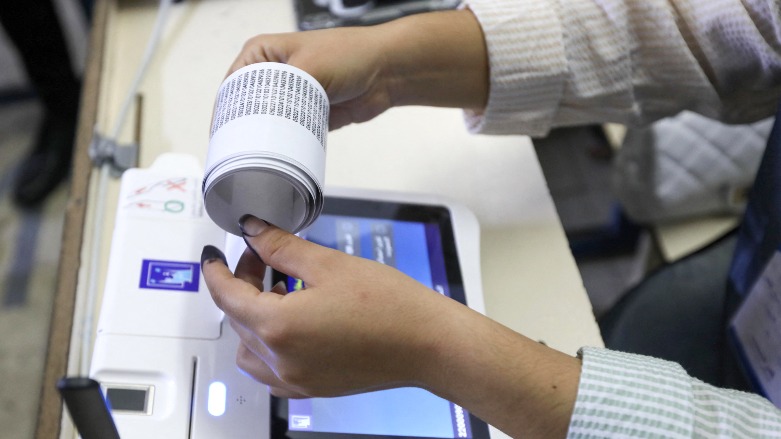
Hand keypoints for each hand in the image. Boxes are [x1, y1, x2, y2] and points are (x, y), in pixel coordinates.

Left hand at [201, 216, 463, 397]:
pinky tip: (292, 323)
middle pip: (238, 319)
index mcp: (278, 327)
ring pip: (249, 349)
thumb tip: (254, 231)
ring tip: (279, 291)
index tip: (215, 256)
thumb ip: (281, 247)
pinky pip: (270, 371)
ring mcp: (295, 379)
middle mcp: (280, 360)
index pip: (226, 295)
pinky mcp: (312, 388)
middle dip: (243, 284)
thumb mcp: (329, 264)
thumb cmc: (390, 306)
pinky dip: (267, 346)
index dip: (217, 270)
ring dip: (252, 318)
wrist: (427, 343)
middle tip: (261, 257)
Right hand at [227, 9, 488, 129]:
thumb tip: (265, 112)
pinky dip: (287, 143)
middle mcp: (275, 73)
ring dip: (266, 138)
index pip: (233, 83)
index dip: (226, 109)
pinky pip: (290, 133)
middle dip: (244, 128)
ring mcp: (292, 95)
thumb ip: (283, 89)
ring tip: (255, 158)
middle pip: (247, 107)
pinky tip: (280, 155)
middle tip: (237, 151)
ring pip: (268, 122)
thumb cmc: (352, 54)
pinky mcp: (307, 114)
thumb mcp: (308, 67)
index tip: (222, 133)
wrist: (387, 72)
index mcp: (264, 52)